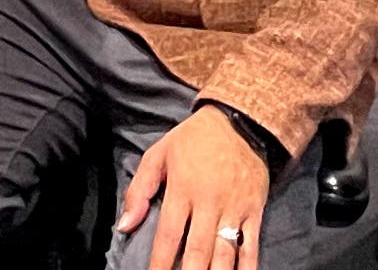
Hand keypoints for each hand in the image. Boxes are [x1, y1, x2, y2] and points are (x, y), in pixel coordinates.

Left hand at [117, 105, 273, 267]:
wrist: (239, 122)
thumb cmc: (193, 140)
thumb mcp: (159, 154)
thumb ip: (140, 190)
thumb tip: (124, 225)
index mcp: (182, 189)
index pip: (168, 234)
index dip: (161, 262)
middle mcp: (209, 202)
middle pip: (197, 249)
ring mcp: (234, 209)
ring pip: (225, 253)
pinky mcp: (254, 212)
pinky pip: (251, 246)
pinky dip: (247, 267)